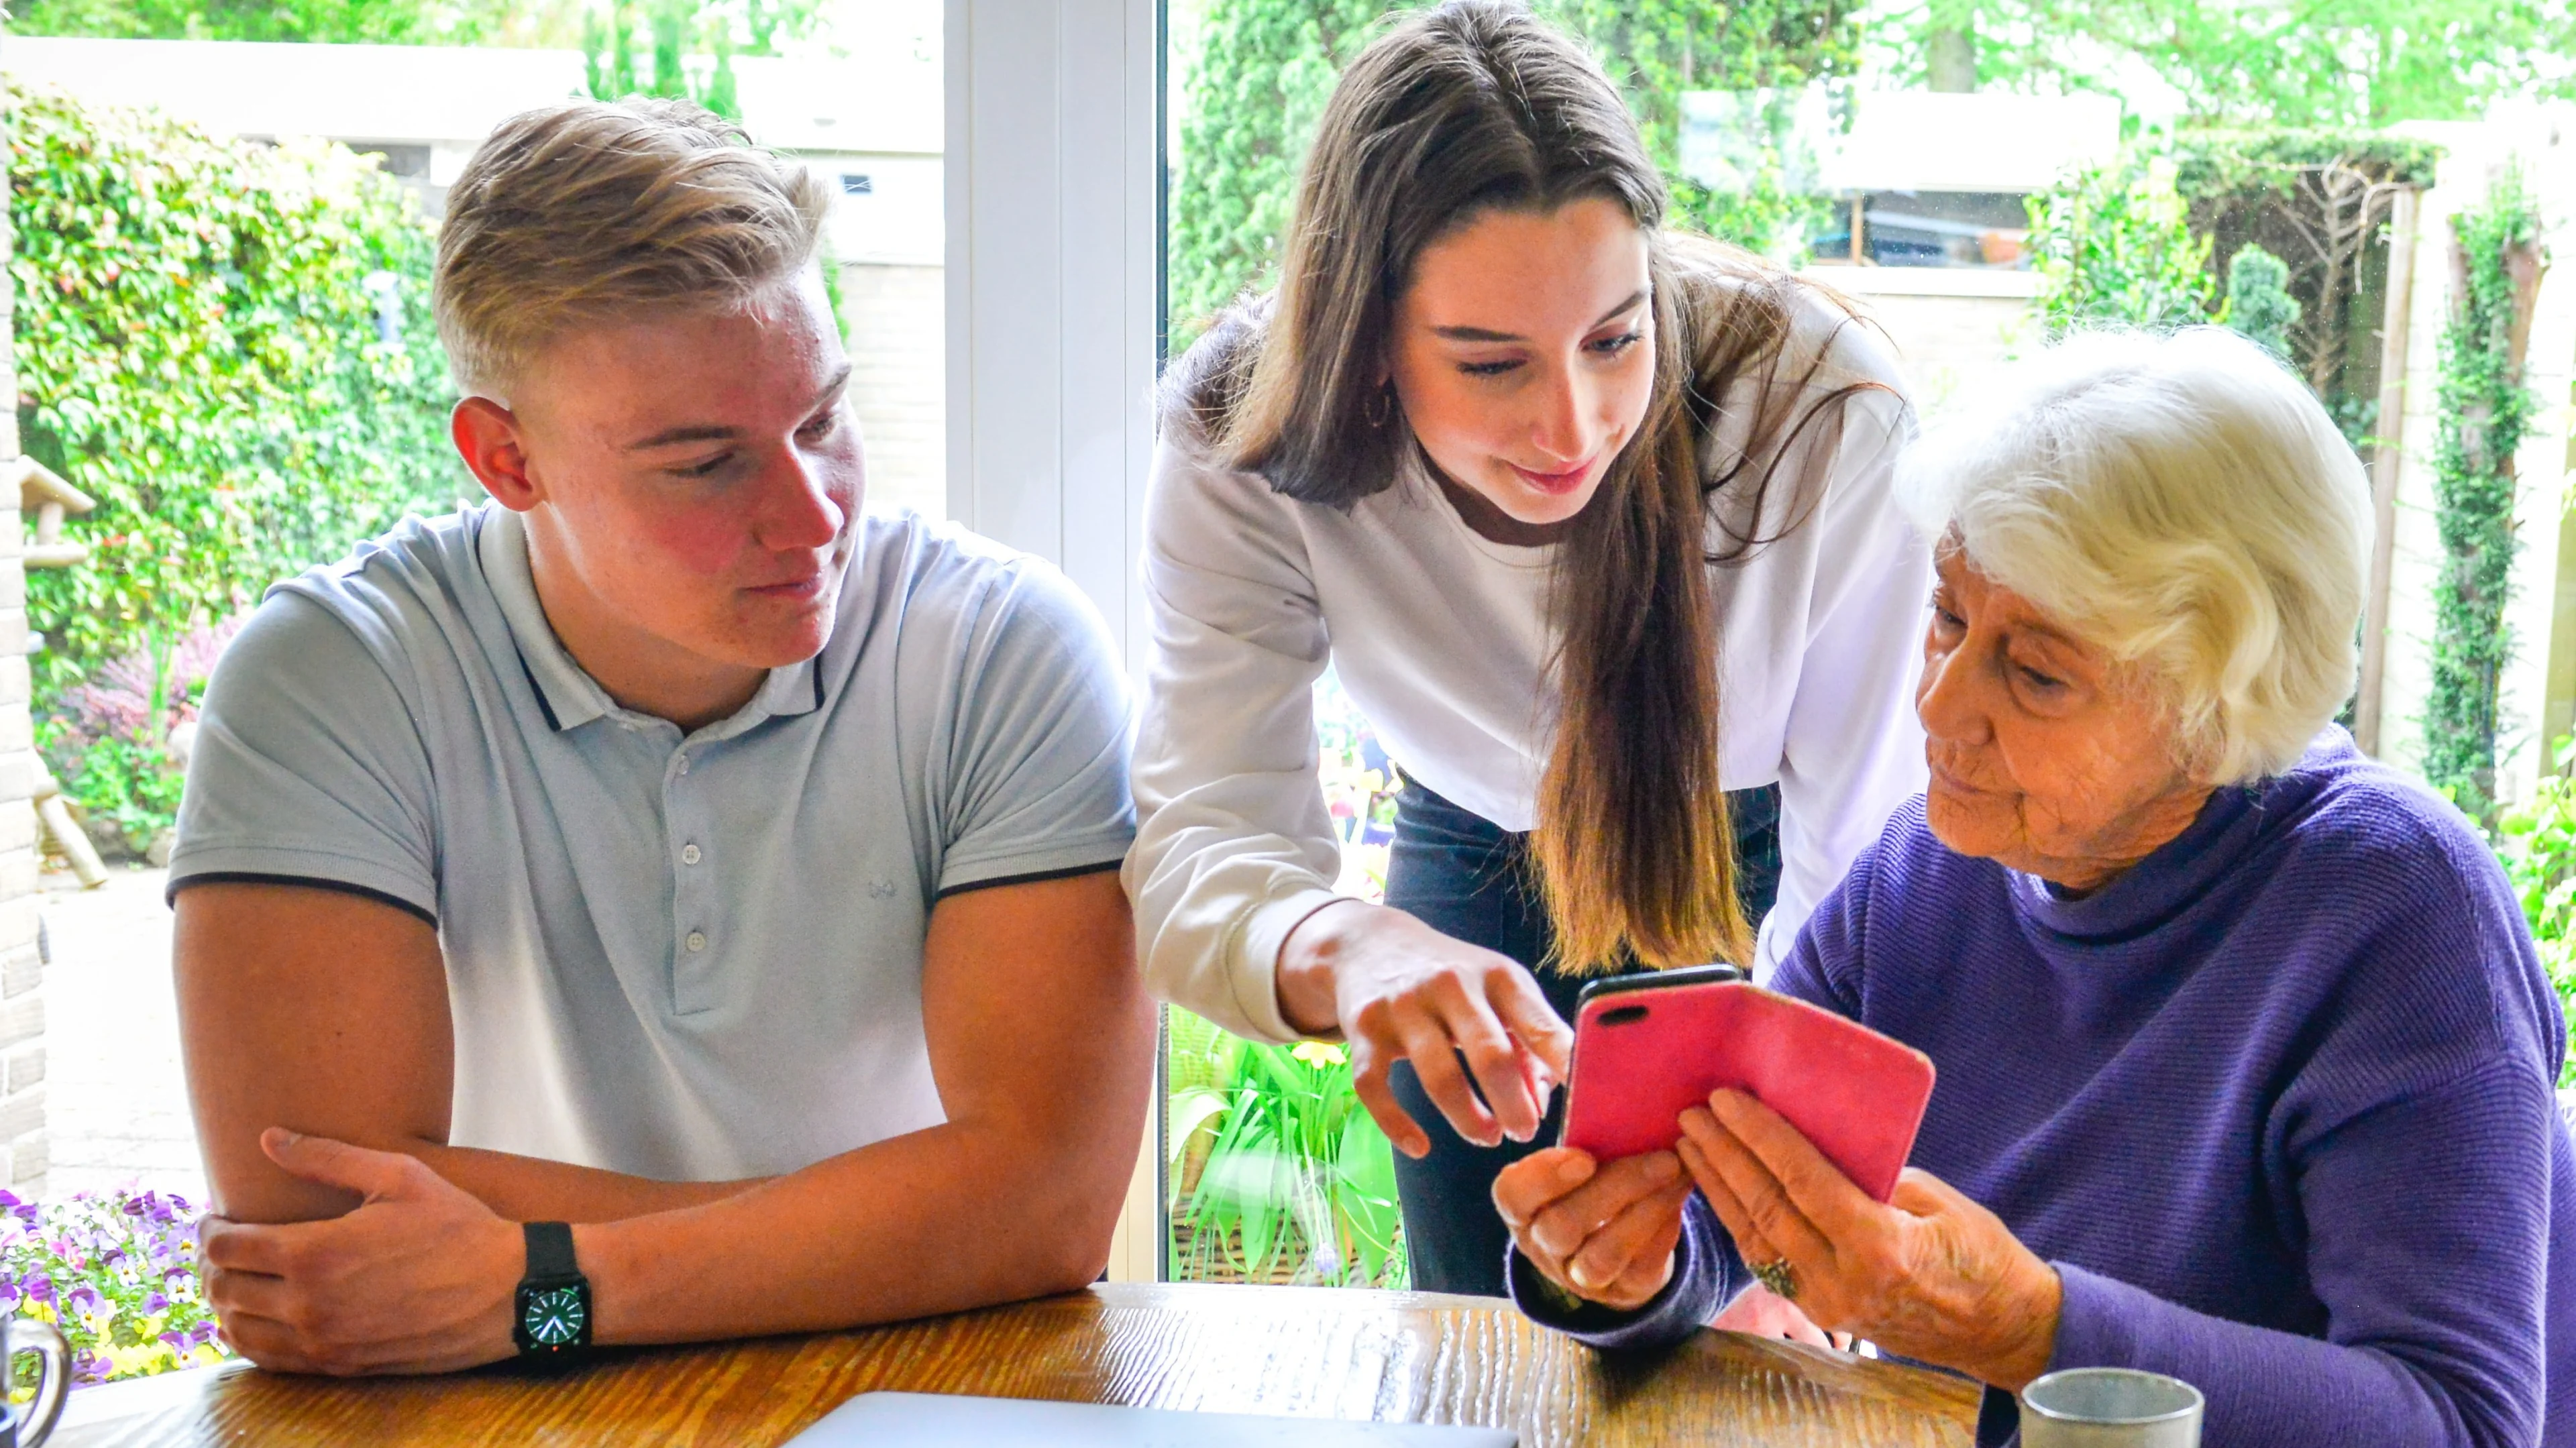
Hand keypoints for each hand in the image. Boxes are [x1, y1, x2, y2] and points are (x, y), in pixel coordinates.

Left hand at [200, 1129, 524, 1374]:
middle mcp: (308, 1303)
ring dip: (224, 1305)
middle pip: (223, 1289)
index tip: (214, 1219)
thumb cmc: (457, 1226)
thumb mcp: (399, 1175)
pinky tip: (256, 1320)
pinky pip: (270, 1360)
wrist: (507, 1292)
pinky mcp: (340, 1365)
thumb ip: (327, 1158)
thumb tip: (269, 1138)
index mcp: (315, 1252)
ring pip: (239, 1329)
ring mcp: (323, 1341)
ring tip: (233, 1283)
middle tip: (219, 1249)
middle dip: (210, 1266)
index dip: (209, 1231)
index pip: (227, 1247)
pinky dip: (249, 1339)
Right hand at [1278, 900, 1571, 1156]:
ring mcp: (1404, 1007)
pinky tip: (1419, 1147)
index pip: (1539, 1026)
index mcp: (1497, 977)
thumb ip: (1529, 1044)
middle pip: (1490, 1055)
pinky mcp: (1364, 1030)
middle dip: (1513, 1105)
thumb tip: (1543, 1106)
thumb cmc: (1454, 979)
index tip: (1583, 1107)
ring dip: (1468, 1119)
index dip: (1564, 1068)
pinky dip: (1397, 1125)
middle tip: (1524, 1133)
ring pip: (1438, 1078)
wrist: (1371, 945)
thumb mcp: (1499, 993)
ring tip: (1487, 1137)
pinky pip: (1376, 1087)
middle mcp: (1451, 985)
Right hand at [1492, 1146, 1687, 1311]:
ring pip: (1601, 1256)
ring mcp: (1580, 1275)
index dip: (1544, 1177)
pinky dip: (1663, 1230)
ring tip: (1676, 1173)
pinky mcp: (1622, 1291)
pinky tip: (1680, 1195)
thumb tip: (1632, 1105)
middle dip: (1614, 1189)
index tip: (1585, 1156)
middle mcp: (1542, 1246)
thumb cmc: (1591, 1184)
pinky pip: (1639, 1270)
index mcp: (1522, 1207)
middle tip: (1662, 1157)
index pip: (1513, 1195)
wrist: (1616, 1244)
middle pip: (1562, 1226)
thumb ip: (1586, 1139)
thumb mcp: (1576, 1162)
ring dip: (1645, 1211)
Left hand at [1678, 1090, 2061, 1390]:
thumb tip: (1823, 1143)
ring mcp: (1826, 1302)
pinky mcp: (1819, 1311)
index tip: (1726, 1100)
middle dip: (1724, 1156)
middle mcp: (1842, 1280)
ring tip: (1690, 1144)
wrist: (2001, 1332)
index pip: (1801, 1181)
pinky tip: (1717, 1188)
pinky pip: (1766, 1261)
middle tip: (1693, 1113)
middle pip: (1766, 1208)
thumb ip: (1876, 1177)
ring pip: (1755, 1239)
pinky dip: (1737, 1221)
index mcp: (1879, 1248)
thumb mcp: (1940, 1202)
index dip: (1759, 1136)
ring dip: (1718, 1187)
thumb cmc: (1983, 1256)